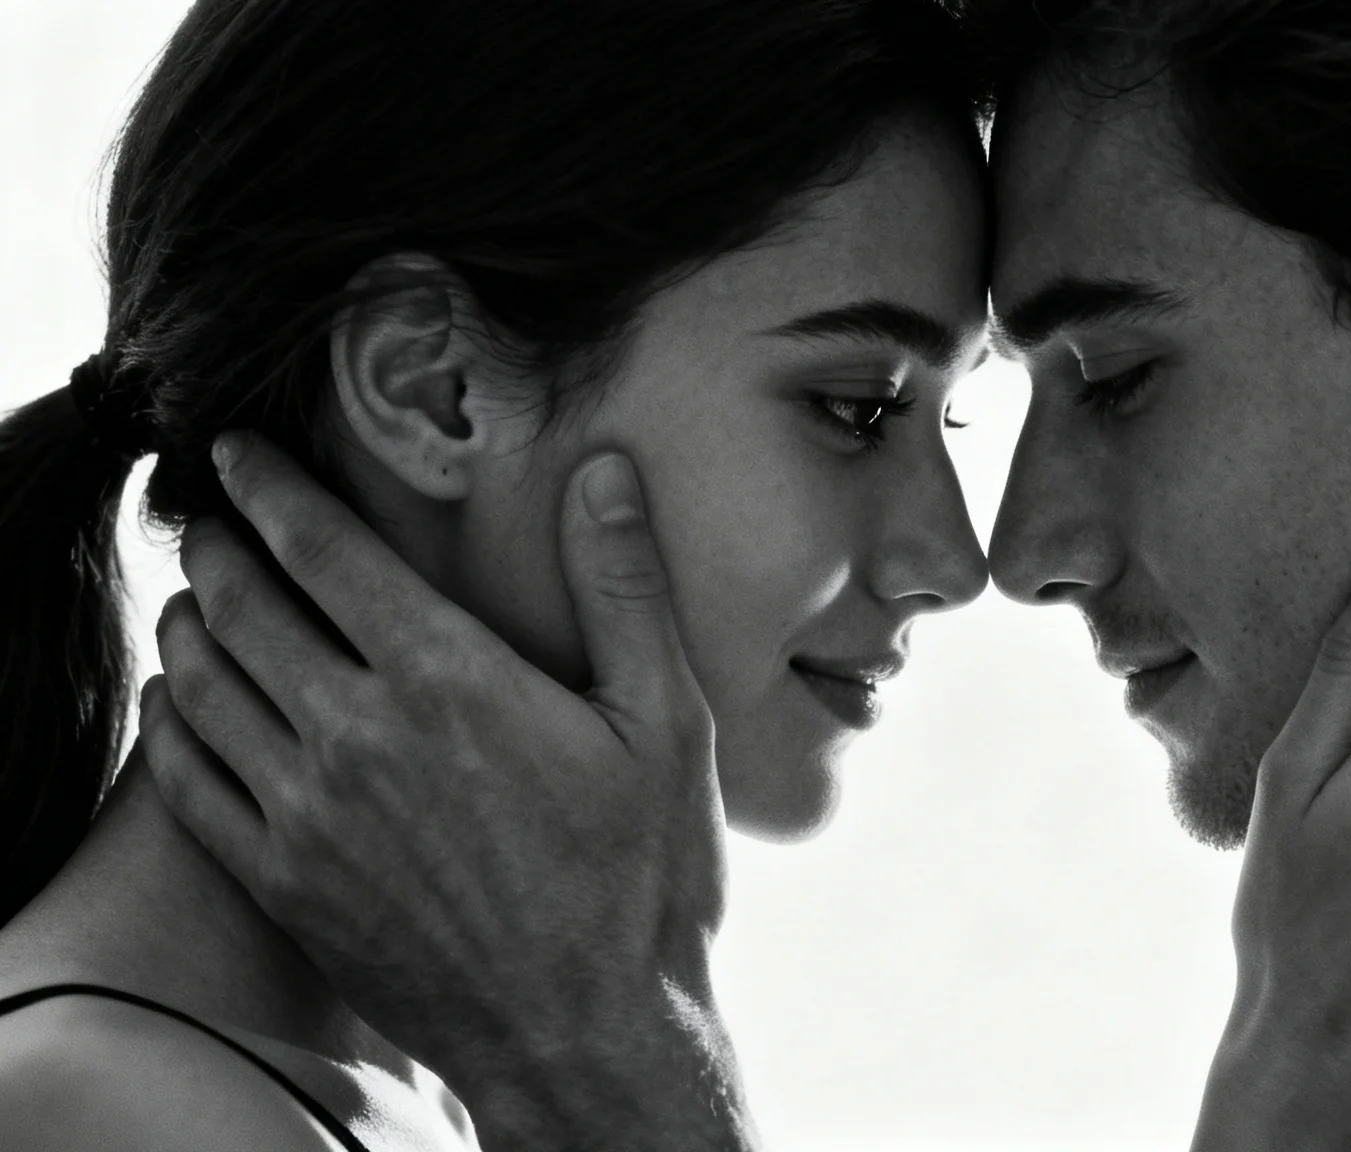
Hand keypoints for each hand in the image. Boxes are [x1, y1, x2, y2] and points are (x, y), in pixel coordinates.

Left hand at [141, 433, 753, 1150]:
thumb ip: (624, 588)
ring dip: (186, 624)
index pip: (324, 550)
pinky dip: (171, 727)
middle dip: (217, 546)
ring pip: (203, 687)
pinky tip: (179, 706)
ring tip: (193, 597)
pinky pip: (189, 785)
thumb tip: (607, 473)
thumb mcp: (668, 722)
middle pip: (244, 606)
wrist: (588, 1034)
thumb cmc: (643, 879)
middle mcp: (359, 737)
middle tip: (211, 517)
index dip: (270, 489)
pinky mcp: (286, 885)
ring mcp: (309, 816)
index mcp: (450, 679)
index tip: (239, 454)